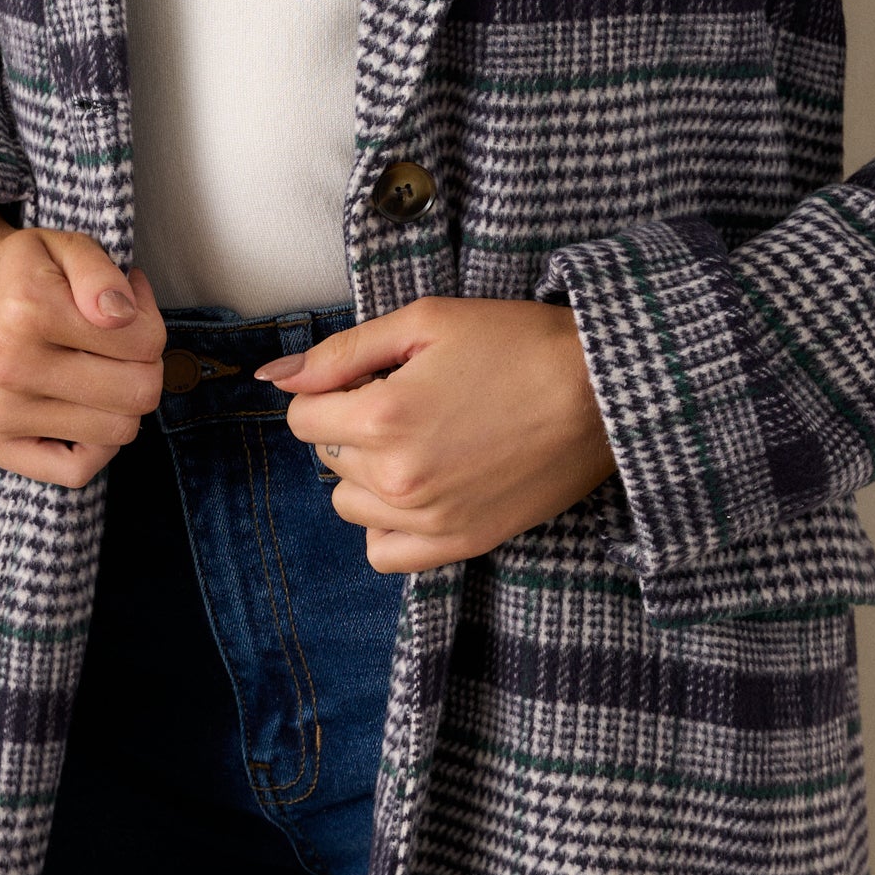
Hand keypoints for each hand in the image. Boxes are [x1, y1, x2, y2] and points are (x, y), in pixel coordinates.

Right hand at [0, 193, 166, 487]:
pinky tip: (85, 409)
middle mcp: (7, 366)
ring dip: (122, 402)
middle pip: (139, 393)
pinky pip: (77, 471)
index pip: (146, 342)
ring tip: (98, 370)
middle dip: (146, 366)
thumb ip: (100, 271)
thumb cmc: (20, 273)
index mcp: (29, 309)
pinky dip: (97, 445)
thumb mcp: (64, 245)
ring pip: (118, 432)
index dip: (150, 323)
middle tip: (121, 346)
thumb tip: (122, 315)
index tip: (126, 309)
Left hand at [255, 295, 614, 572]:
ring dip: (370, 473)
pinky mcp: (461, 543)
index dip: (333, 390)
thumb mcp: (425, 320)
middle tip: (414, 398)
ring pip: (351, 504)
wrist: (602, 391)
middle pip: (329, 458)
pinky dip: (389, 523)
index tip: (375, 376)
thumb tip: (273, 377)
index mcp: (382, 417)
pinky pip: (385, 553)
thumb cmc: (518, 344)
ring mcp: (430, 519)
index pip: (303, 418)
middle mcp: (398, 479)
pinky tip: (421, 487)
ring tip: (423, 439)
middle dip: (355, 426)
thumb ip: (340, 353)